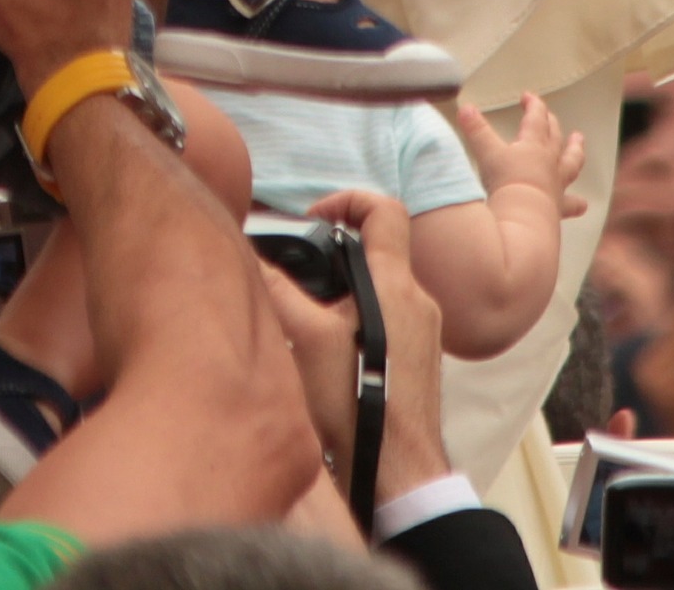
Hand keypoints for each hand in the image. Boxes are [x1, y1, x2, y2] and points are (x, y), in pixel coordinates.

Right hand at [267, 190, 447, 507]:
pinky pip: (389, 318)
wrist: (398, 473)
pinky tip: (329, 348)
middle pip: (377, 249)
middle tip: (301, 270)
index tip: (315, 219)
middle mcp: (418, 301)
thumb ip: (275, 286)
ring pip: (381, 286)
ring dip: (345, 289)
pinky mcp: (420, 360)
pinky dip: (358, 318)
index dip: (346, 200)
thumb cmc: (356, 405)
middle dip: (335, 251)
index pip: (383, 210)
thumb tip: (249, 255)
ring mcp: (425, 333)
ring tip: (308, 314)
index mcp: (395, 285)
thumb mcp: (302, 337)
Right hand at [458, 94, 586, 216]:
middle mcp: (549, 162)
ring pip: (571, 163)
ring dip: (575, 151)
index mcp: (533, 145)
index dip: (533, 105)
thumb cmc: (506, 182)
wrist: (524, 215)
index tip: (528, 97)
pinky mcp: (558, 207)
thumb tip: (465, 108)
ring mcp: (557, 184)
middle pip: (555, 137)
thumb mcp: (486, 151)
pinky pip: (571, 203)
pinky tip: (582, 205)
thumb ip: (475, 129)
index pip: (536, 118)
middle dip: (551, 123)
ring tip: (579, 143)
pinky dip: (577, 203)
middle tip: (550, 116)